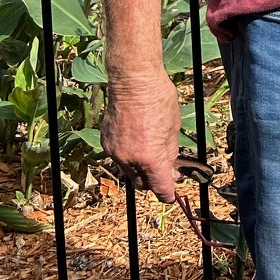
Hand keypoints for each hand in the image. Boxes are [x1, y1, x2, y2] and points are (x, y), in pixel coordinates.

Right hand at [102, 69, 183, 201]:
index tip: (170, 196)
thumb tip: (171, 171)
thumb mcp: (173, 129)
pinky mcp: (106, 142)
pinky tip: (137, 140)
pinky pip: (118, 158)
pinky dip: (128, 156)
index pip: (159, 187)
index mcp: (150, 157)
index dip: (167, 194)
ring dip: (140, 169)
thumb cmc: (159, 100)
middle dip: (153, 181)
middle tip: (165, 171)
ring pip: (128, 172)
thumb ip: (170, 154)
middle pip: (142, 183)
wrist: (134, 83)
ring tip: (151, 151)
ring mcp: (115, 151)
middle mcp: (130, 159)